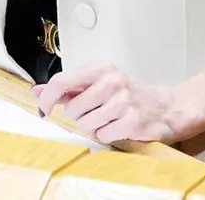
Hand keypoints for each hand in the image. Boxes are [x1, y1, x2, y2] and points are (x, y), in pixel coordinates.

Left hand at [33, 62, 198, 144]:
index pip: (62, 81)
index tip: (43, 109)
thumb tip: (37, 91)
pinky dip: (108, 135)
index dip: (47, 99)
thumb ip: (67, 88)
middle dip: (80, 116)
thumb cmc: (129, 95)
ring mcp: (122, 101)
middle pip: (73, 109)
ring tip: (109, 119)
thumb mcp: (98, 83)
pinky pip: (102, 135)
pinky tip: (119, 127)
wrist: (166, 107)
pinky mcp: (131, 120)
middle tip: (97, 112)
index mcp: (101, 68)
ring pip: (86, 124)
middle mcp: (111, 81)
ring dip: (94, 127)